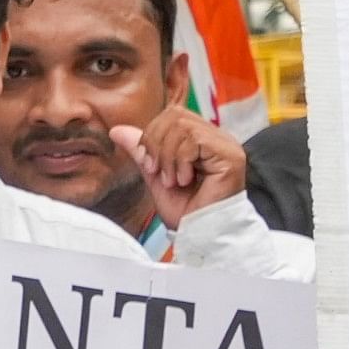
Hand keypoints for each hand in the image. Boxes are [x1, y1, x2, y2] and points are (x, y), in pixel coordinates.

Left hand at [108, 109, 250, 230]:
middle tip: (159, 173)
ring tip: (174, 180)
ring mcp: (226, 145)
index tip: (150, 166)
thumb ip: (142, 151)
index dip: (151, 136)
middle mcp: (217, 138)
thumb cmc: (184, 211)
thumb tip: (116, 130)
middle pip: (175, 114)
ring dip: (168, 157)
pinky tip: (186, 180)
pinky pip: (195, 140)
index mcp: (201, 139)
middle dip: (157, 144)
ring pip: (182, 126)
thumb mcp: (155, 176)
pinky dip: (180, 162)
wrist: (201, 234)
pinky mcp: (231, 155)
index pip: (171, 115)